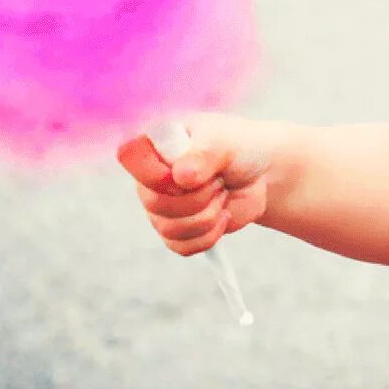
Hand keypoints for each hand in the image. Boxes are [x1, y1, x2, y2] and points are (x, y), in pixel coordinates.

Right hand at [116, 113, 272, 255]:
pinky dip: (209, 235)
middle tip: (219, 181)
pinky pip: (181, 246)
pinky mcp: (177, 231)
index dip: (157, 171)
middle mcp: (149, 175)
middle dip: (198, 197)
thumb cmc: (238, 147)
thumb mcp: (225, 142)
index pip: (129, 154)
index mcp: (154, 142)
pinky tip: (223, 215)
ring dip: (207, 215)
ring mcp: (160, 206)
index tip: (186, 172)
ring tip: (222, 194)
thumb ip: (203, 155)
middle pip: (154, 201)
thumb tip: (180, 177)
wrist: (259, 173)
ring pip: (169, 228)